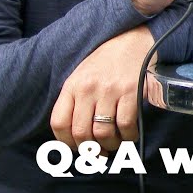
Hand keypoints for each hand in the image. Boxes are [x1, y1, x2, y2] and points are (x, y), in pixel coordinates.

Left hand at [50, 25, 156, 151]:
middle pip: (81, 133)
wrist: (134, 39)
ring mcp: (109, 90)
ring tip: (115, 144)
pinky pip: (126, 125)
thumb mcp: (83, 75)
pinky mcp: (131, 92)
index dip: (66, 143)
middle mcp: (88, 89)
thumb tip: (76, 135)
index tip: (76, 148)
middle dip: (90, 150)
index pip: (59, 123)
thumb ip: (75, 100)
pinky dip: (128, 136)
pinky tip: (130, 134)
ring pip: (103, 133)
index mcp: (72, 86)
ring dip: (110, 146)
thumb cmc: (108, 61)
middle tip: (98, 153)